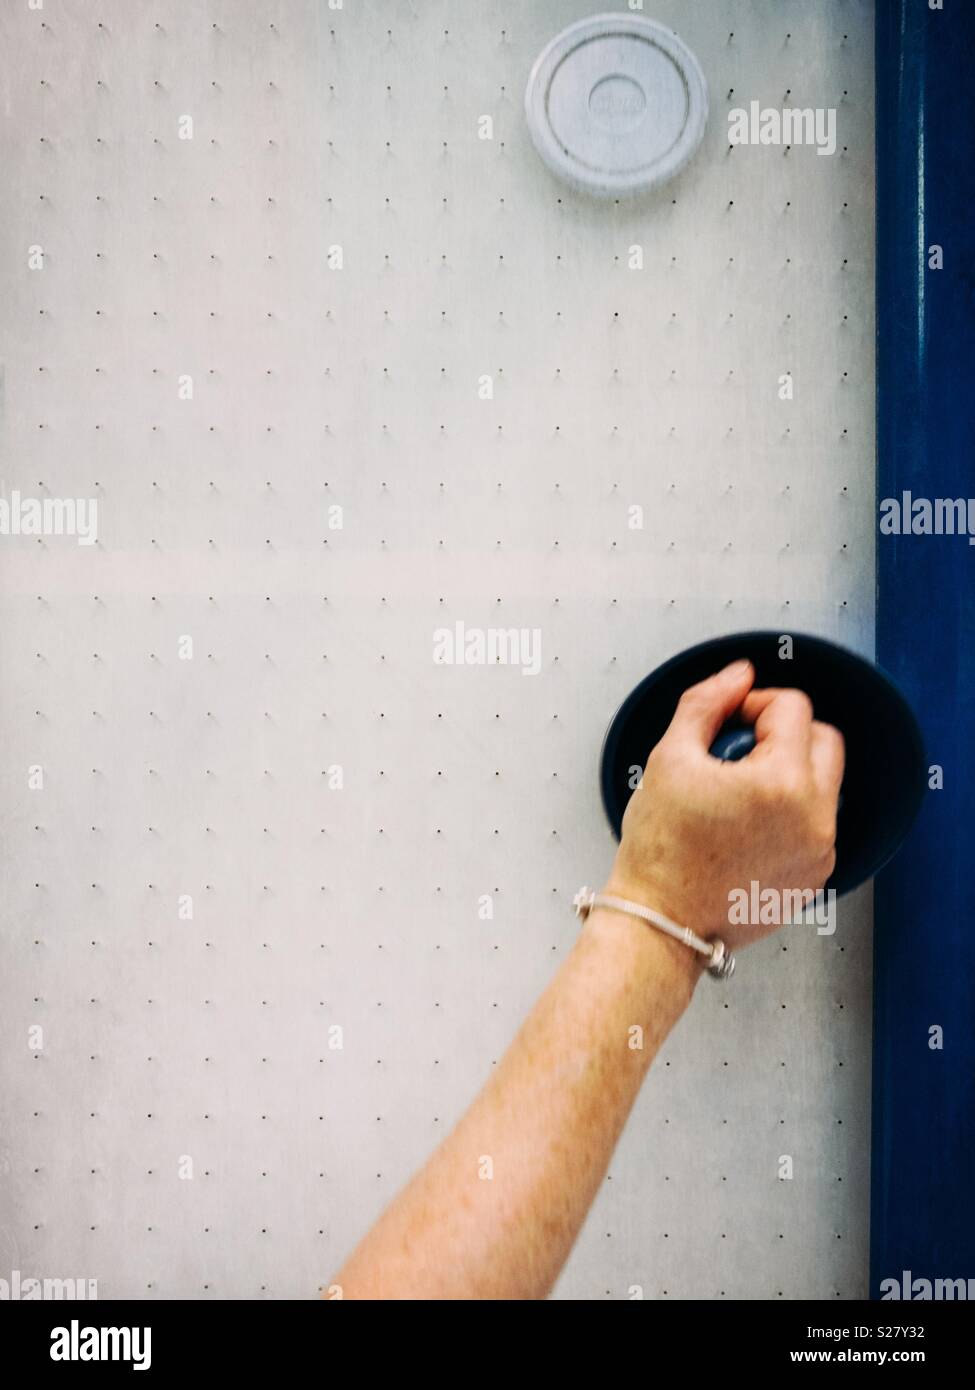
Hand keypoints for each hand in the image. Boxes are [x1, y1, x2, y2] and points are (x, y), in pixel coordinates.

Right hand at [603, 659, 844, 947]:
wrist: (661, 923)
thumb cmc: (660, 853)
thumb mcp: (670, 758)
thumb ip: (705, 702)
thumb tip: (737, 677)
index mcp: (782, 783)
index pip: (792, 707)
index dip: (752, 704)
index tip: (727, 723)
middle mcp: (814, 818)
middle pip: (823, 739)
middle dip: (782, 734)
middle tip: (736, 754)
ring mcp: (820, 850)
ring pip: (822, 782)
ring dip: (787, 773)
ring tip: (735, 796)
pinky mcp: (816, 876)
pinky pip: (816, 822)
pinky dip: (789, 813)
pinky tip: (744, 827)